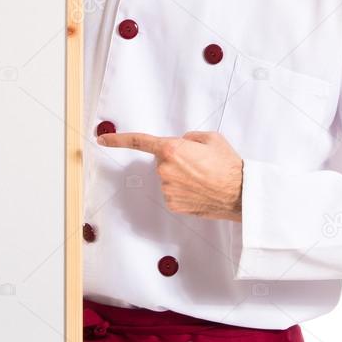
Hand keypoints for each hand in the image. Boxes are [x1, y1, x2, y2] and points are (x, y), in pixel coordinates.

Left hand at [97, 130, 243, 221]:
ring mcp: (168, 189)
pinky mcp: (173, 204)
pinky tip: (199, 190)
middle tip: (199, 163)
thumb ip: (188, 138)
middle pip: (162, 160)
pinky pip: (173, 192)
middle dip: (176, 159)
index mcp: (171, 149)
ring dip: (181, 176)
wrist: (240, 193)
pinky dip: (183, 190)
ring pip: (168, 177)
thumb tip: (181, 144)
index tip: (101, 138)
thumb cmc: (228, 164)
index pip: (139, 142)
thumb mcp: (210, 138)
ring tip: (204, 178)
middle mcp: (165, 170)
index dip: (118, 140)